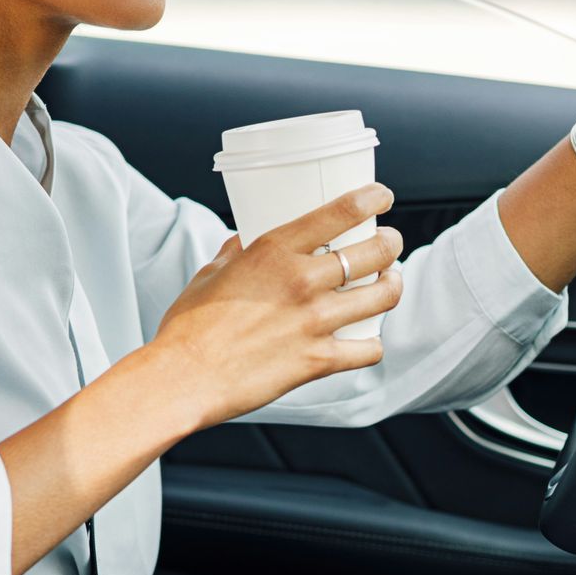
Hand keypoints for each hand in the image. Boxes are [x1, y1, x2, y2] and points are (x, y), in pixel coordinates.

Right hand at [154, 183, 405, 427]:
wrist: (182, 378)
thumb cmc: (189, 326)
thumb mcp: (211, 274)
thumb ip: (235, 254)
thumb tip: (243, 241)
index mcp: (275, 250)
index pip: (342, 211)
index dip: (372, 198)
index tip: (381, 196)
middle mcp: (302, 281)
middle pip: (374, 252)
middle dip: (390, 243)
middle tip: (389, 243)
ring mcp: (315, 322)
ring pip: (382, 296)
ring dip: (393, 285)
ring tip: (390, 282)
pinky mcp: (318, 361)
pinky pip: (368, 350)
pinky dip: (372, 344)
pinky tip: (367, 340)